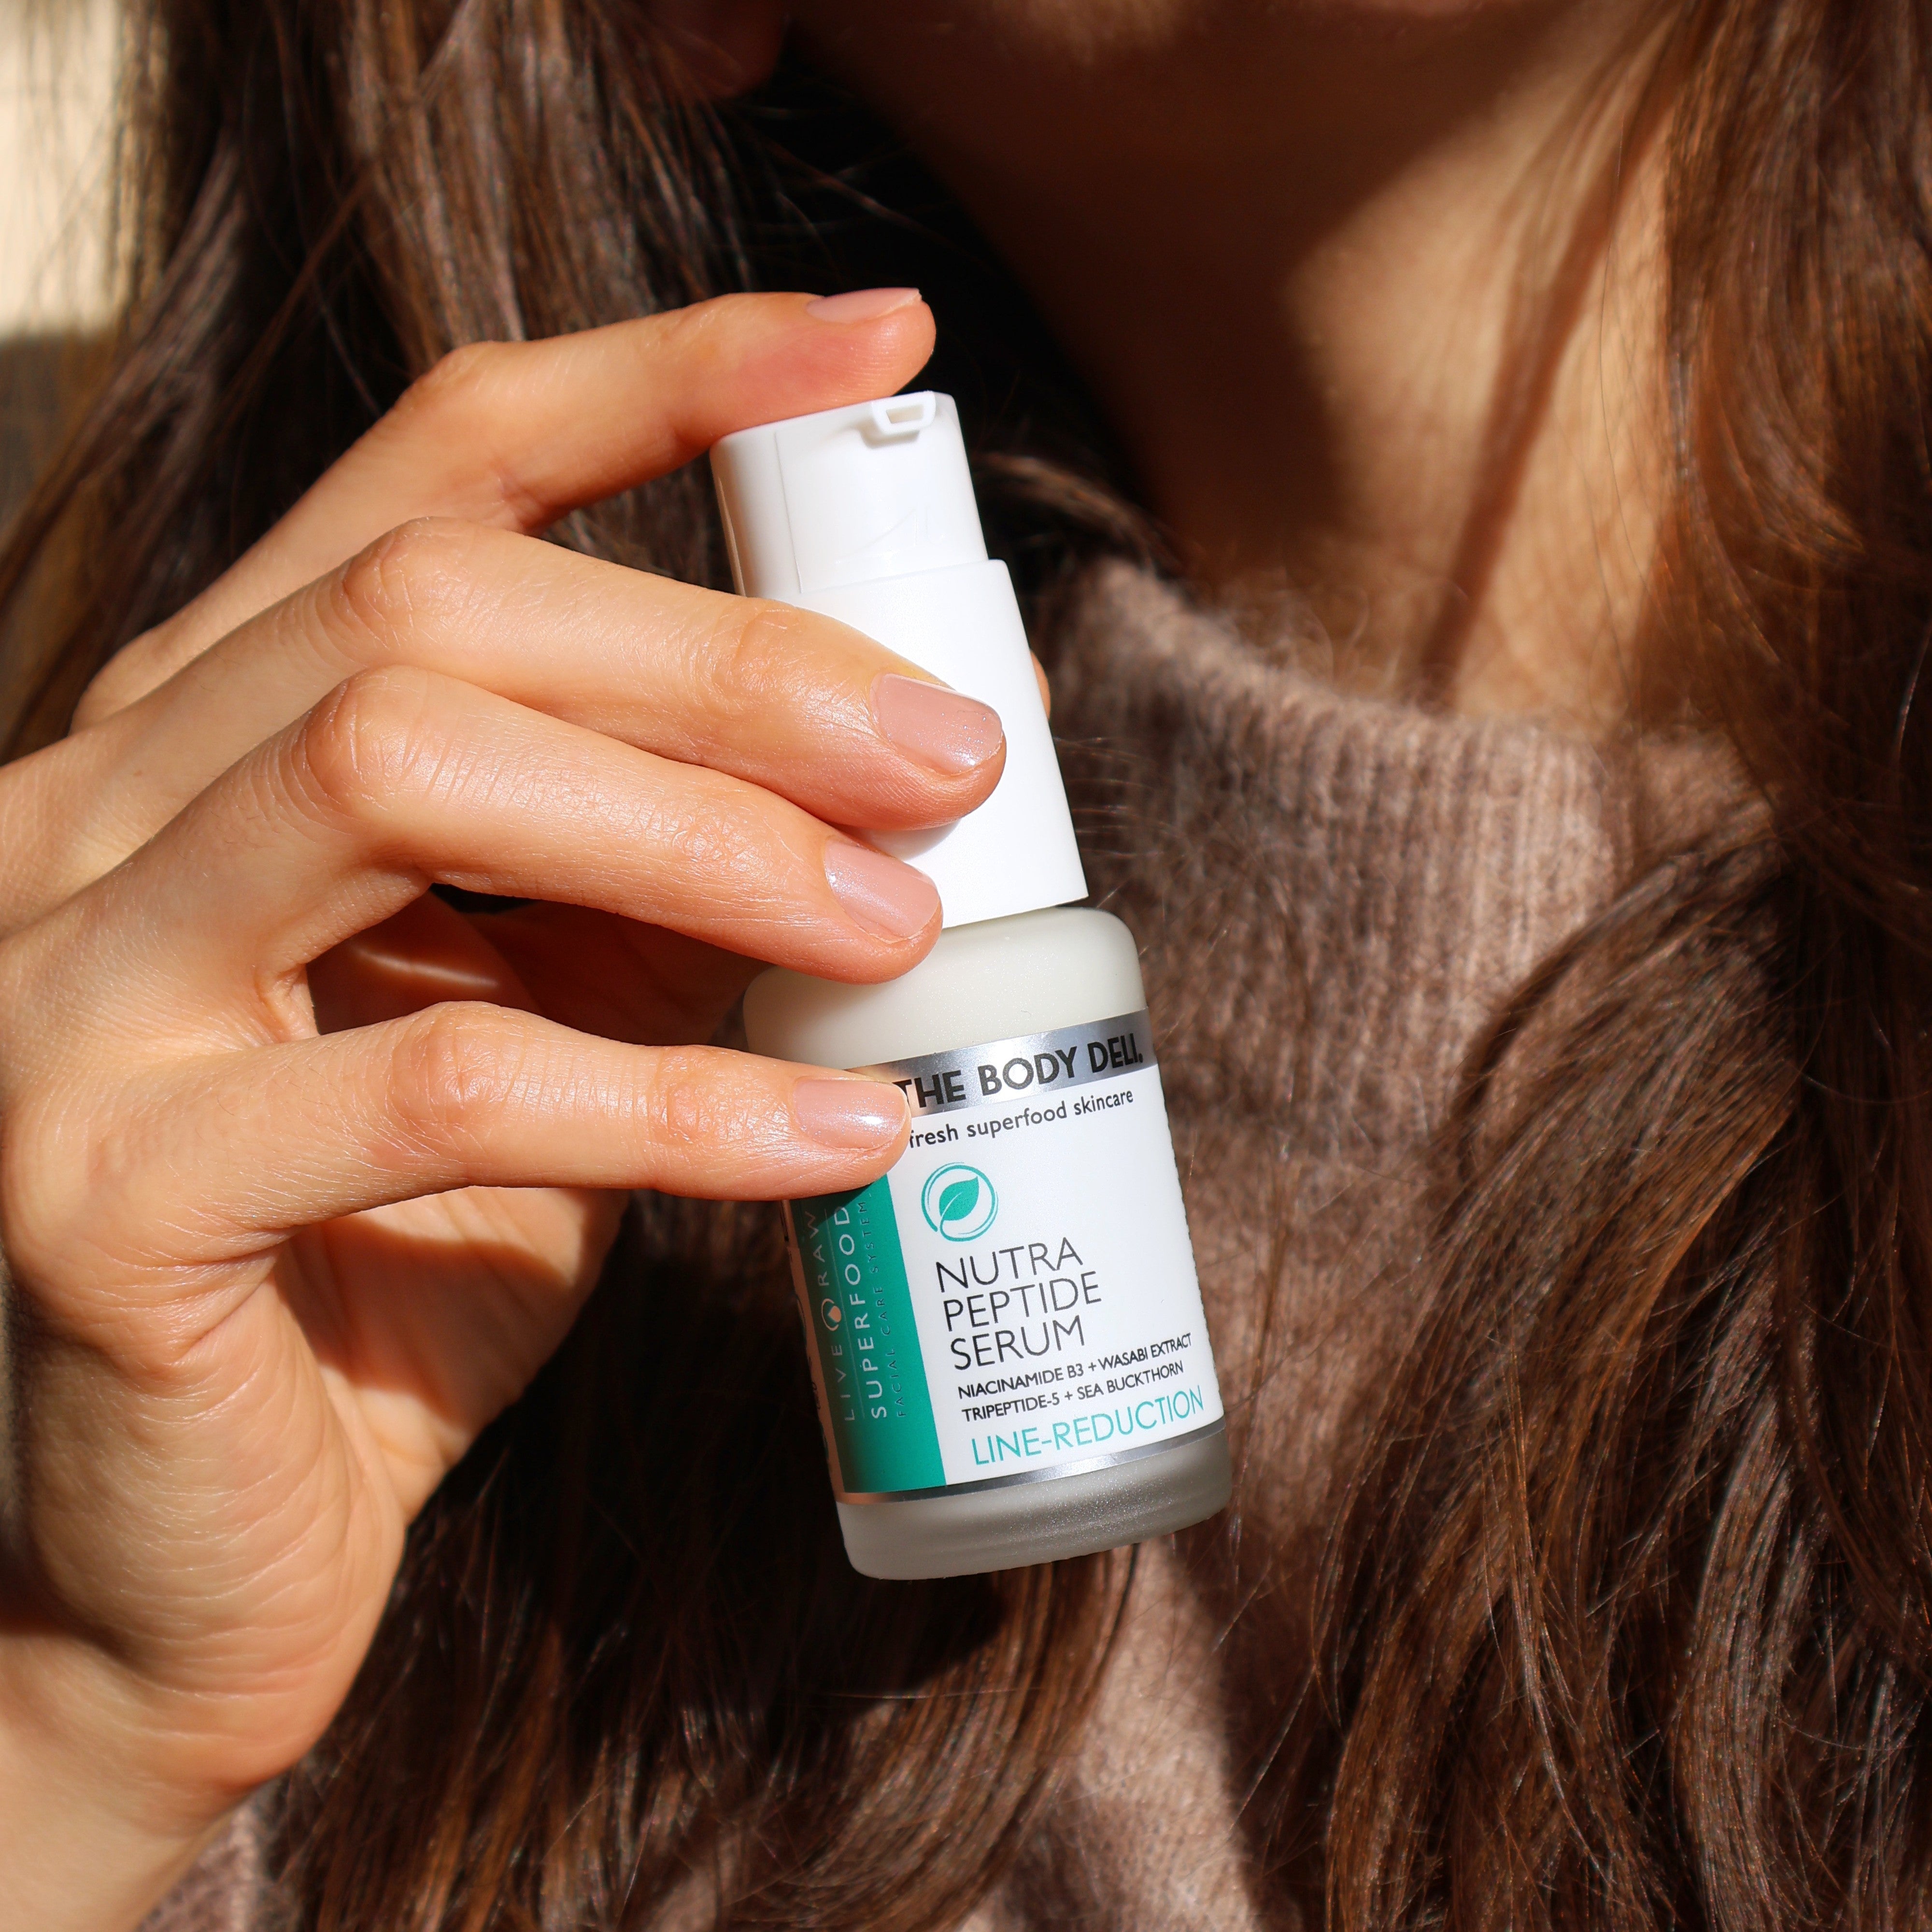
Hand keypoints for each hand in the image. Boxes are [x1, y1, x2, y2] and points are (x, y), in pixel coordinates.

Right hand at [0, 291, 994, 1929]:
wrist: (190, 1554)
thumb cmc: (387, 1269)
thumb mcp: (544, 1025)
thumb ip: (657, 890)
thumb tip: (894, 769)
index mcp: (205, 741)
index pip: (434, 478)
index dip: (663, 381)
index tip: (878, 347)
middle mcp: (93, 813)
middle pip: (433, 607)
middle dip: (732, 662)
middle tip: (954, 758)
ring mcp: (59, 988)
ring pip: (397, 774)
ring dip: (702, 842)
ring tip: (902, 931)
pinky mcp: (99, 1189)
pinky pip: (439, 1083)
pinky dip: (678, 1098)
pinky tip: (846, 1135)